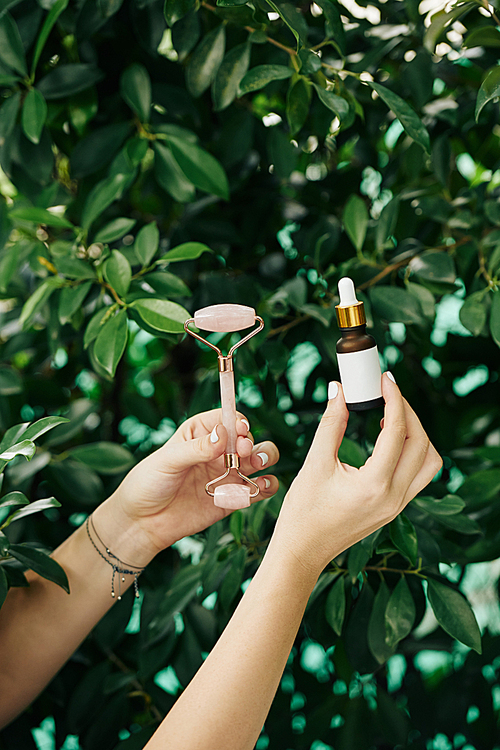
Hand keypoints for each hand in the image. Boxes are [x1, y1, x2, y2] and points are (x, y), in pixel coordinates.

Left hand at [94, 410, 279, 564]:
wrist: (143, 523)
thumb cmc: (149, 483)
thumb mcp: (168, 460)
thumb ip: (197, 448)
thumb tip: (223, 433)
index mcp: (200, 432)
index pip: (228, 418)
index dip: (238, 421)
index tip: (240, 428)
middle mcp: (218, 451)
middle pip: (248, 438)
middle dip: (252, 442)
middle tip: (244, 451)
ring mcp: (228, 474)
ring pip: (260, 459)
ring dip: (265, 457)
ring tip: (256, 464)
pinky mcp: (233, 498)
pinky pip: (259, 489)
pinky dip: (267, 485)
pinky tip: (262, 485)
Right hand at [272, 373, 441, 576]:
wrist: (302, 551)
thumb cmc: (303, 512)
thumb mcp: (314, 464)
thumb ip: (330, 424)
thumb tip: (338, 390)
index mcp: (374, 486)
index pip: (397, 432)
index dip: (394, 399)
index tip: (385, 379)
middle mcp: (394, 498)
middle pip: (422, 445)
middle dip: (408, 412)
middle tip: (388, 392)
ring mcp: (398, 506)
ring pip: (429, 462)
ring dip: (416, 434)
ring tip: (391, 415)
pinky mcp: (395, 508)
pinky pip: (419, 475)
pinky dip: (411, 452)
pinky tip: (388, 438)